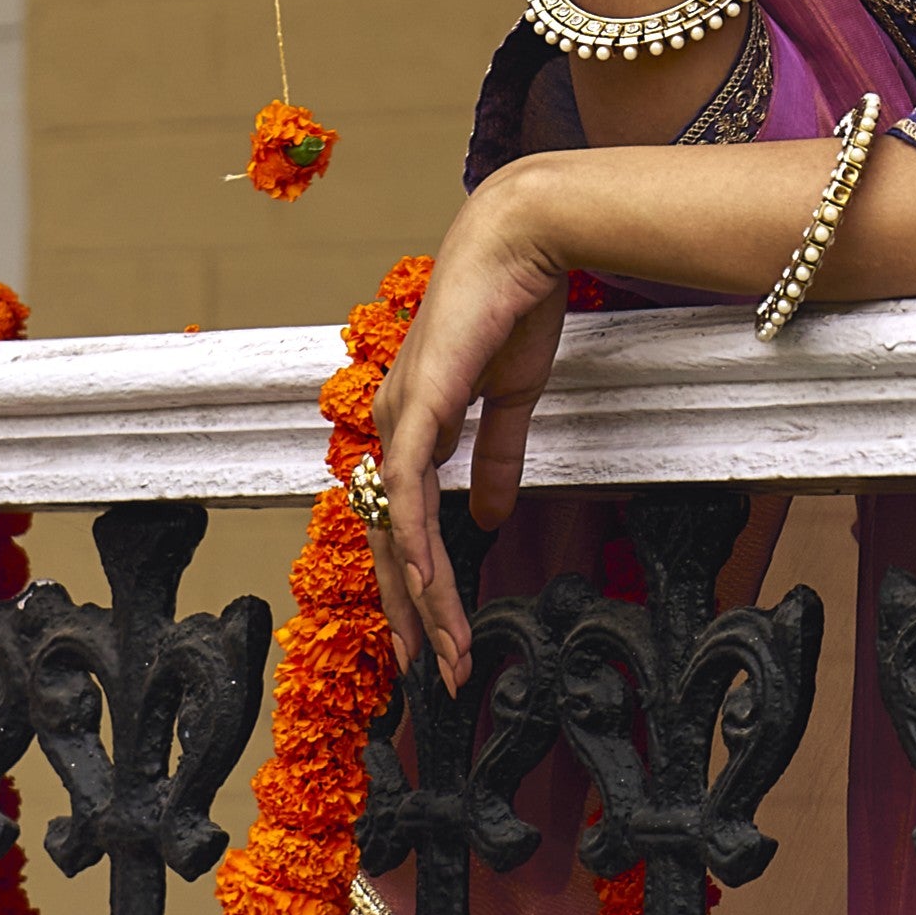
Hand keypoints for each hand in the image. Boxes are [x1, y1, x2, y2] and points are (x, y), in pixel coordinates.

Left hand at [368, 164, 568, 692]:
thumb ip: (497, 459)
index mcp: (413, 421)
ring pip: (396, 529)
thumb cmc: (516, 304)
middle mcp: (392, 424)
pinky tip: (432, 590)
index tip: (440, 639)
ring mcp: (398, 415)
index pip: (405, 521)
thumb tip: (488, 517)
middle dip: (410, 614)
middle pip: (390, 540)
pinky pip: (410, 492)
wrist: (525, 240)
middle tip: (430, 674)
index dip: (418, 584)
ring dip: (420, 598)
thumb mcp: (511, 400)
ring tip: (443, 654)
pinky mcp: (417, 405)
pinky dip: (419, 545)